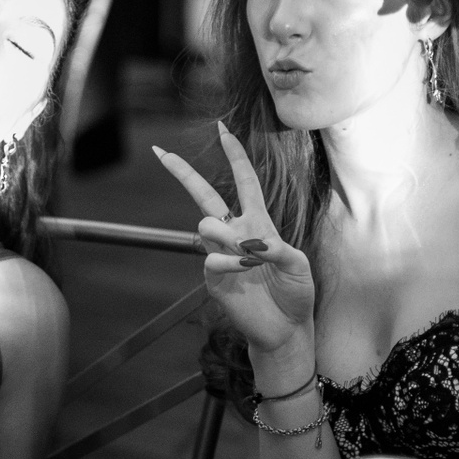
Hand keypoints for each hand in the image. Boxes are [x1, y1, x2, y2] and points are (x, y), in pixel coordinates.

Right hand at [153, 122, 315, 364]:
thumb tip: (252, 242)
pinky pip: (211, 259)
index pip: (244, 181)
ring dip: (225, 233)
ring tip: (247, 255)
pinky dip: (229, 262)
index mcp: (259, 223)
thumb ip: (279, 249)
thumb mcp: (299, 266)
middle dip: (183, 173)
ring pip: (205, 224)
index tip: (222, 129)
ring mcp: (221, 255)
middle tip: (159, 151)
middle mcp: (236, 234)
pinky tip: (243, 270)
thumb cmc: (296, 293)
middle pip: (204, 195)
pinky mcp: (213, 278)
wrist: (286, 329)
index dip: (234, 155)